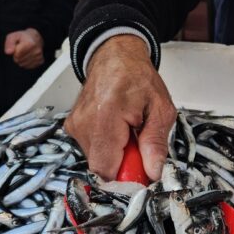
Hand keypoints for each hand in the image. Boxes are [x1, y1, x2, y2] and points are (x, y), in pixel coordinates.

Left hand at [4, 28, 44, 68]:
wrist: (35, 39)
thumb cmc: (22, 37)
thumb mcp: (13, 36)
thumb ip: (9, 43)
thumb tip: (8, 52)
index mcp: (30, 43)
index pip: (16, 54)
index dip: (14, 51)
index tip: (16, 47)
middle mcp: (36, 51)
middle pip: (19, 60)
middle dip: (16, 56)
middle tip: (20, 50)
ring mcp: (39, 57)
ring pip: (22, 64)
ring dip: (20, 60)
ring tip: (23, 53)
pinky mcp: (40, 61)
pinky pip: (28, 66)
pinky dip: (25, 63)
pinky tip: (27, 56)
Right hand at [64, 35, 175, 180]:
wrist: (115, 57)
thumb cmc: (138, 78)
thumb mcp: (161, 109)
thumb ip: (156, 143)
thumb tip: (153, 172)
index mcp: (106, 115)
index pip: (106, 168)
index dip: (126, 176)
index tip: (143, 170)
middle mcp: (84, 122)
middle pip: (102, 167)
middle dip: (125, 165)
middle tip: (140, 145)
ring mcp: (75, 125)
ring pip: (98, 161)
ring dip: (117, 155)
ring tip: (129, 133)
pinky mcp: (73, 128)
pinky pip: (93, 150)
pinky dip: (109, 147)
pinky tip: (118, 131)